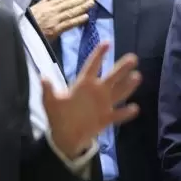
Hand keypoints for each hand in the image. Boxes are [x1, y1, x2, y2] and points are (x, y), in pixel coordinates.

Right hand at [30, 0, 94, 41]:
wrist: (20, 33)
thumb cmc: (26, 21)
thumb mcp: (33, 9)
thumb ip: (42, 2)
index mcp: (47, 5)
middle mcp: (52, 11)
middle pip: (69, 4)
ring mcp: (55, 20)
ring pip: (71, 12)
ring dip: (82, 7)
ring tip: (92, 3)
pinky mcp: (55, 30)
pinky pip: (68, 24)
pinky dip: (77, 20)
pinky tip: (86, 17)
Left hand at [43, 42, 140, 158]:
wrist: (65, 137)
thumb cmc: (58, 116)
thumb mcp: (50, 103)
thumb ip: (49, 91)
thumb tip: (43, 78)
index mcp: (83, 84)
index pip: (92, 66)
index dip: (98, 55)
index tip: (107, 43)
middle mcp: (97, 91)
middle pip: (112, 77)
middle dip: (122, 68)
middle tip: (133, 58)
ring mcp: (103, 105)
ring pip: (119, 92)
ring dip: (127, 86)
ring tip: (137, 77)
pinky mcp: (107, 118)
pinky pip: (118, 114)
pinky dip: (125, 112)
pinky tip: (134, 108)